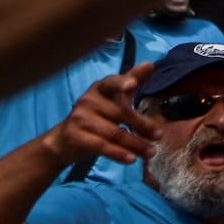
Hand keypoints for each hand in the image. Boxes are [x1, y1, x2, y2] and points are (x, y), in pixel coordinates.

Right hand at [44, 62, 159, 165]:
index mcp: (100, 88)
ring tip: (151, 152)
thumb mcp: (114, 98)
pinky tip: (131, 159)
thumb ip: (132, 81)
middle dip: (143, 126)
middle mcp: (88, 100)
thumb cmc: (96, 116)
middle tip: (159, 136)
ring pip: (114, 133)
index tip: (132, 85)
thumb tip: (150, 64)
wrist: (64, 141)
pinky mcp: (75, 137)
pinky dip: (119, 154)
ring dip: (135, 144)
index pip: (112, 83)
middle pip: (121, 113)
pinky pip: (102, 146)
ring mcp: (80, 118)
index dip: (122, 83)